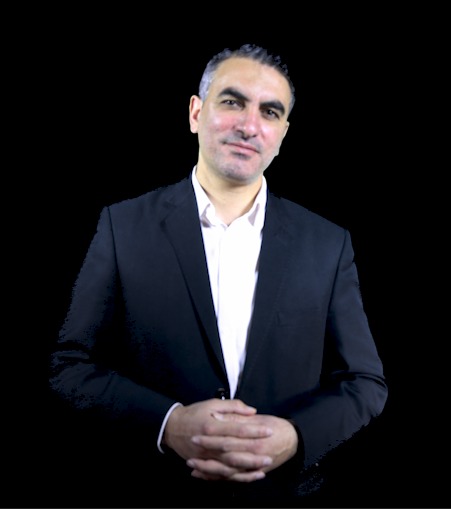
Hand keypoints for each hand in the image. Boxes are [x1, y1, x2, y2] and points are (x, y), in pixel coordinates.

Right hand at [163, 399, 297, 481]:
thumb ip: (233, 406)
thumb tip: (252, 411)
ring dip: (247, 469)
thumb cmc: (194, 413)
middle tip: (270, 454)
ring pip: (229, 466)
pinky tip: (249, 476)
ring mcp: (206, 457)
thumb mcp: (212, 404)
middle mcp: (210, 444)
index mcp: (212, 426)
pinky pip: (222, 474)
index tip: (269, 431)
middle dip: (254, 454)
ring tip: (263, 468)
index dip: (254, 431)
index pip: (237, 429)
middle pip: (235, 451)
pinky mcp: (205, 464)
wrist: (172, 428)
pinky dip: (236, 477)